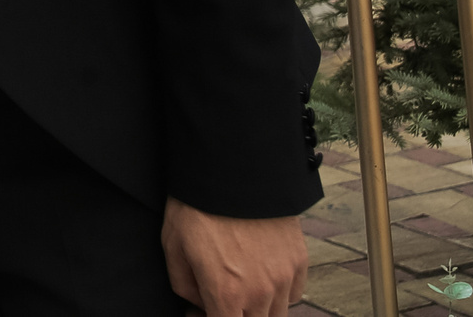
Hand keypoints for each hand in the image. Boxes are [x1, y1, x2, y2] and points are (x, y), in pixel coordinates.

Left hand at [160, 198, 305, 316]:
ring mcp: (284, 277)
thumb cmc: (196, 206)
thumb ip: (184, 286)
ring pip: (277, 314)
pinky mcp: (299, 260)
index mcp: (226, 293)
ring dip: (258, 308)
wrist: (233, 169)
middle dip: (236, 315)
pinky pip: (293, 293)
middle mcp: (260, 292)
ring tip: (240, 285)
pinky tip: (261, 274)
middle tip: (219, 297)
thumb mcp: (173, 246)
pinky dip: (279, 293)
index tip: (201, 311)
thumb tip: (197, 304)